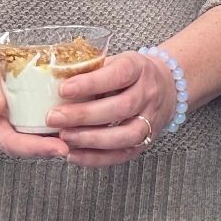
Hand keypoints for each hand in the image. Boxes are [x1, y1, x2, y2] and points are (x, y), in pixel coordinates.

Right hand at [0, 33, 67, 160]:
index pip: (10, 142)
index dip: (34, 149)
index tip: (57, 149)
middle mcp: (1, 118)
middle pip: (27, 140)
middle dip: (52, 145)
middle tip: (79, 142)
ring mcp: (11, 108)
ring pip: (35, 126)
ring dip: (56, 131)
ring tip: (83, 128)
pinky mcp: (20, 95)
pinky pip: (37, 107)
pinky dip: (56, 109)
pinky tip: (75, 105)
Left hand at [52, 51, 173, 166]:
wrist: (166, 86)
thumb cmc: (130, 74)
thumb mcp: (115, 62)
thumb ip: (91, 71)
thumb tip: (53, 80)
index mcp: (139, 68)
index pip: (119, 75)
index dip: (91, 83)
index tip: (64, 89)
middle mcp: (149, 94)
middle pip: (121, 108)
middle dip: (84, 115)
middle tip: (54, 118)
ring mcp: (151, 119)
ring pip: (126, 135)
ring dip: (91, 139)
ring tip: (64, 137)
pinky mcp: (146, 141)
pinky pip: (123, 154)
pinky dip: (97, 158)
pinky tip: (74, 155)